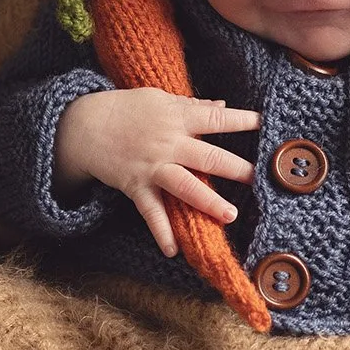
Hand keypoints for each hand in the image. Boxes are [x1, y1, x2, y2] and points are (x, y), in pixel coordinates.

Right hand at [53, 89, 260, 256]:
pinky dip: (161, 232)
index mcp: (177, 118)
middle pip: (207, 156)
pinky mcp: (136, 186)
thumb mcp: (160, 100)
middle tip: (259, 178)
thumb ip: (191, 106)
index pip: (215, 118)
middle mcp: (168, 143)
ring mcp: (153, 167)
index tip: (264, 124)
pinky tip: (173, 250)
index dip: (240, 120)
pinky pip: (151, 212)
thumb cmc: (126, 108)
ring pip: (185, 186)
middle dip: (235, 168)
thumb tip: (221, 105)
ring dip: (208, 201)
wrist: (84, 125)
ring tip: (230, 215)